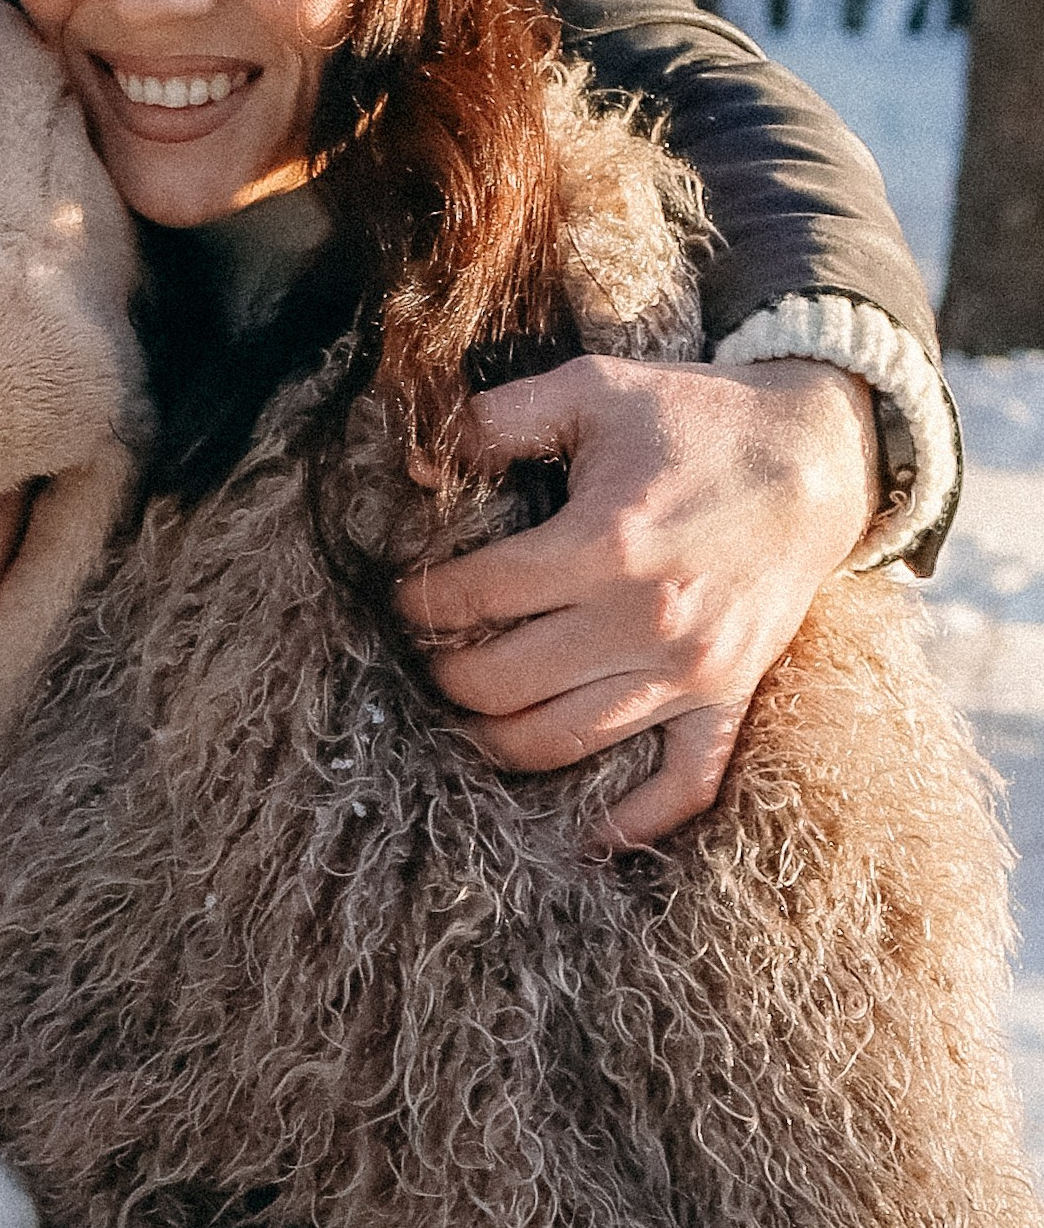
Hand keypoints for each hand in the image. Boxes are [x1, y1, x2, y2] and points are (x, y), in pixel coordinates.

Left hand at [397, 355, 880, 847]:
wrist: (819, 456)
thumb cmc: (698, 419)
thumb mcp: (595, 388)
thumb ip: (499, 418)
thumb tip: (421, 459)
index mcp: (606, 543)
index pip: (473, 598)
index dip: (421, 602)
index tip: (407, 597)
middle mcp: (644, 619)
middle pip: (499, 684)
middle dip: (444, 674)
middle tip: (430, 655)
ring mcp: (688, 671)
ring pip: (559, 743)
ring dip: (494, 739)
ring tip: (469, 715)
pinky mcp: (727, 699)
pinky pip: (682, 787)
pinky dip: (630, 824)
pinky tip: (580, 838)